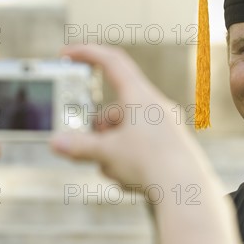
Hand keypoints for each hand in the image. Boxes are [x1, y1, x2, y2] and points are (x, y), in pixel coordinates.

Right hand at [50, 44, 243, 243]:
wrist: (187, 190)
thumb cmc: (150, 164)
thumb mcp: (106, 154)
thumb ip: (79, 147)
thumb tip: (56, 142)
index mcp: (140, 96)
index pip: (112, 61)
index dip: (87, 53)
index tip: (67, 54)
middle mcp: (156, 105)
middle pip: (115, 106)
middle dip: (98, 127)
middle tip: (88, 142)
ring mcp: (166, 124)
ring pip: (127, 128)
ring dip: (112, 147)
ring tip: (111, 169)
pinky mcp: (171, 143)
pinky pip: (141, 142)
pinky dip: (128, 156)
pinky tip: (127, 178)